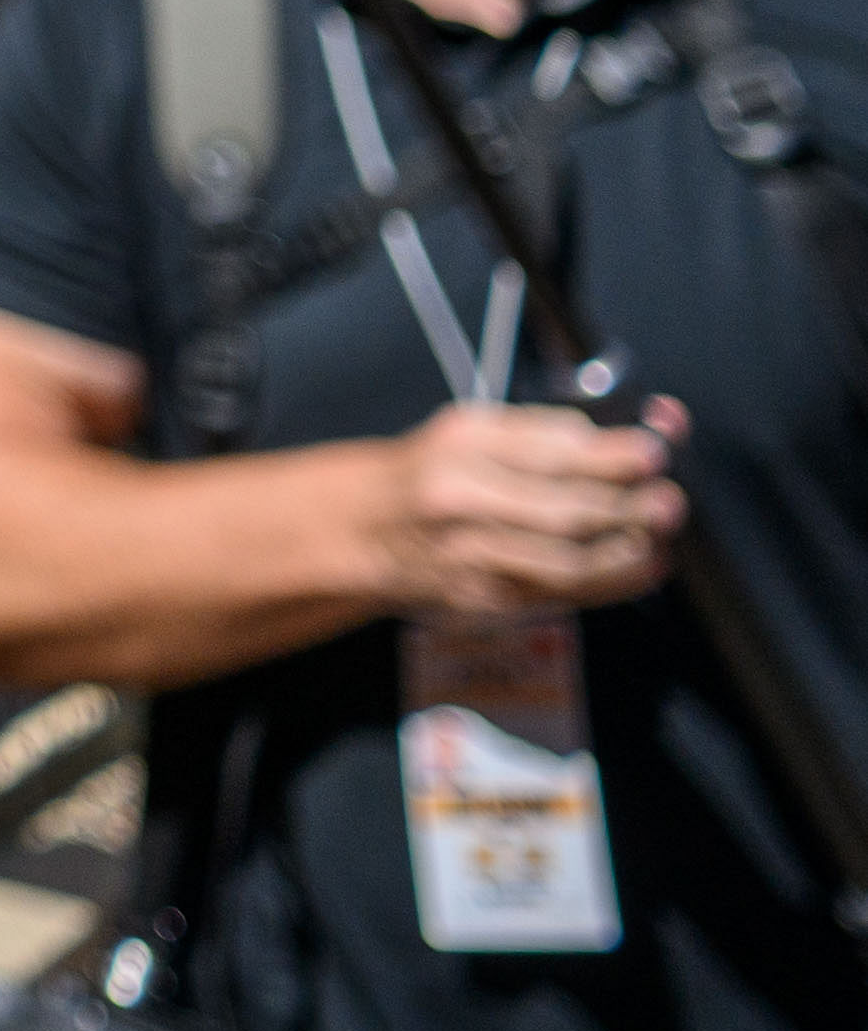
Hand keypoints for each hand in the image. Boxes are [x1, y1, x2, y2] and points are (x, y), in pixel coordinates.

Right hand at [362, 396, 686, 618]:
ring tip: (659, 533)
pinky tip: (640, 565)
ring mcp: (469, 554)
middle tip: (670, 501)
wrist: (359, 529)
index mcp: (462, 444)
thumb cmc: (430, 474)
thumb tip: (633, 433)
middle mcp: (460, 498)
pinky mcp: (481, 598)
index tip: (655, 452)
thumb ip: (545, 434)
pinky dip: (609, 582)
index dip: (612, 454)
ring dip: (626, 548)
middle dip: (629, 507)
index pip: (551, 450)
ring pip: (567, 560)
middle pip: (566, 509)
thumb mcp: (470, 432)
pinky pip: (558, 594)